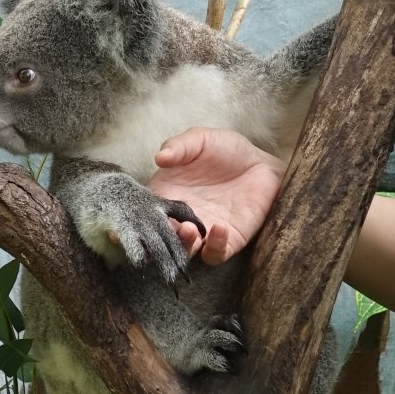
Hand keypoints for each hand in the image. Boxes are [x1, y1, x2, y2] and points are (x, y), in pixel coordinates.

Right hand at [148, 127, 284, 263]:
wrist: (260, 161)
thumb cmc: (226, 149)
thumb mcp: (199, 140)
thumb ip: (178, 146)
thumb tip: (159, 157)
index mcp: (167, 196)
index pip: (146, 215)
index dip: (137, 220)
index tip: (134, 220)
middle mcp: (181, 218)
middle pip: (162, 240)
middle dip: (159, 241)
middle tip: (163, 230)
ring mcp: (204, 231)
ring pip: (186, 253)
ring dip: (184, 247)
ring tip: (189, 229)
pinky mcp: (228, 240)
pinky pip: (215, 254)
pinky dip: (214, 247)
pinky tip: (219, 227)